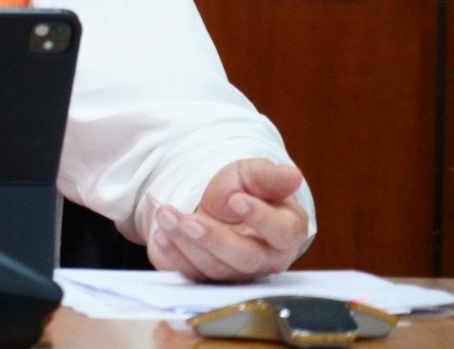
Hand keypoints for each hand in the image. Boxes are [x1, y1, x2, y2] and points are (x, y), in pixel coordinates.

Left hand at [147, 159, 308, 281]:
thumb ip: (270, 177)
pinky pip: (192, 275)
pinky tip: (160, 235)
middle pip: (245, 257)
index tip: (235, 200)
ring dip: (186, 243)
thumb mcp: (253, 174)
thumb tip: (293, 175)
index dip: (260, 218)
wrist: (214, 203)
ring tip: (166, 216)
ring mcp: (237, 273)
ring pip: (215, 268)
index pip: (282, 232)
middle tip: (189, 219)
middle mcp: (265, 258)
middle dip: (214, 238)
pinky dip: (174, 256)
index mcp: (286, 231)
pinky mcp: (209, 278)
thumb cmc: (242, 189)